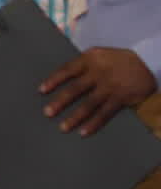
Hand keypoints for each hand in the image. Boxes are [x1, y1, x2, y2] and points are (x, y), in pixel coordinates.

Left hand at [40, 47, 156, 135]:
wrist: (146, 61)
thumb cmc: (116, 61)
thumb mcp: (99, 56)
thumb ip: (82, 67)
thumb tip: (59, 82)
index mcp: (90, 59)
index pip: (68, 69)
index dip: (54, 80)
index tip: (41, 91)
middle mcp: (98, 72)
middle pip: (76, 89)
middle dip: (61, 101)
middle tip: (47, 113)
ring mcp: (110, 86)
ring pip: (89, 104)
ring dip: (75, 116)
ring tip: (63, 127)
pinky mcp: (120, 98)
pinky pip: (105, 113)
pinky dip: (94, 123)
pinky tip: (83, 132)